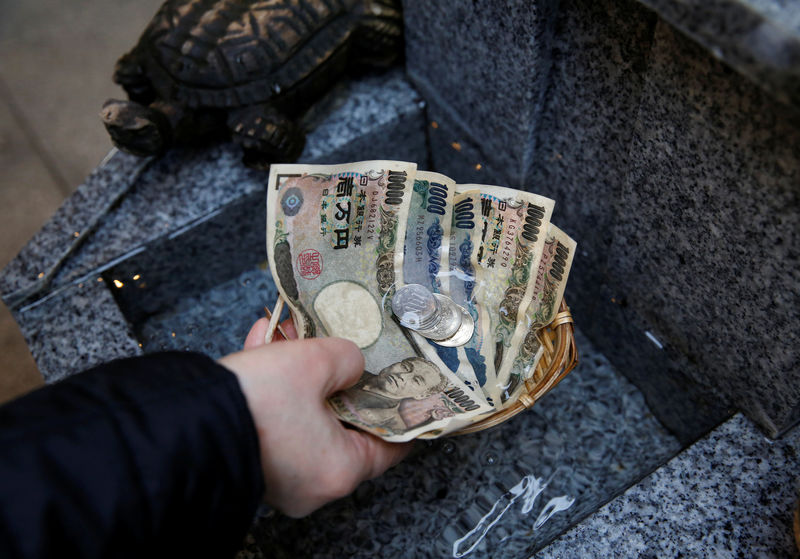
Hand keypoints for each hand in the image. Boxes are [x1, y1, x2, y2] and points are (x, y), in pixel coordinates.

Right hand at [218, 318, 411, 516]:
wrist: (179, 422)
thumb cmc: (255, 403)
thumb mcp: (313, 363)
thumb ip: (346, 359)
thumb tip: (352, 362)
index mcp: (340, 469)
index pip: (390, 443)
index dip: (399, 408)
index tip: (403, 385)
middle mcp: (314, 482)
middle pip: (343, 421)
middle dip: (338, 375)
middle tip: (341, 344)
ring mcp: (281, 475)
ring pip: (305, 414)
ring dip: (300, 372)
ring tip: (294, 330)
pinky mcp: (253, 458)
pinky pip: (276, 419)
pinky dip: (275, 385)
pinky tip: (266, 343)